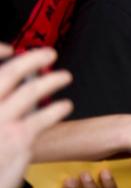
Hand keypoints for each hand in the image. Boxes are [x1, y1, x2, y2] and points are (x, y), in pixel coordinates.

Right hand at [0, 45, 72, 187]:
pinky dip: (57, 109)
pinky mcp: (19, 139)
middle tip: (49, 54)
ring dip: (52, 80)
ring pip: (31, 91)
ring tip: (65, 76)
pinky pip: (44, 116)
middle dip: (31, 59)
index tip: (10, 49)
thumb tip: (8, 93)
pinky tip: (66, 106)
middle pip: (9, 73)